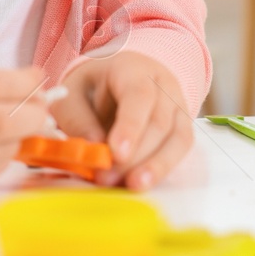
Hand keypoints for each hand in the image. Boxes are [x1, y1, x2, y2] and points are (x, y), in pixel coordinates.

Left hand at [52, 52, 194, 189]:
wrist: (118, 77)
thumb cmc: (93, 87)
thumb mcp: (72, 95)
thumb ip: (78, 120)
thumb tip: (95, 149)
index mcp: (132, 68)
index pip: (139, 95)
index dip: (130, 126)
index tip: (117, 154)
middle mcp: (163, 84)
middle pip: (159, 121)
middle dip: (135, 155)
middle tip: (108, 178)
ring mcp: (177, 104)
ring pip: (177, 136)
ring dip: (156, 165)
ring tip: (133, 186)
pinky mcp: (182, 125)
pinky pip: (181, 147)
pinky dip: (164, 167)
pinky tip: (144, 181)